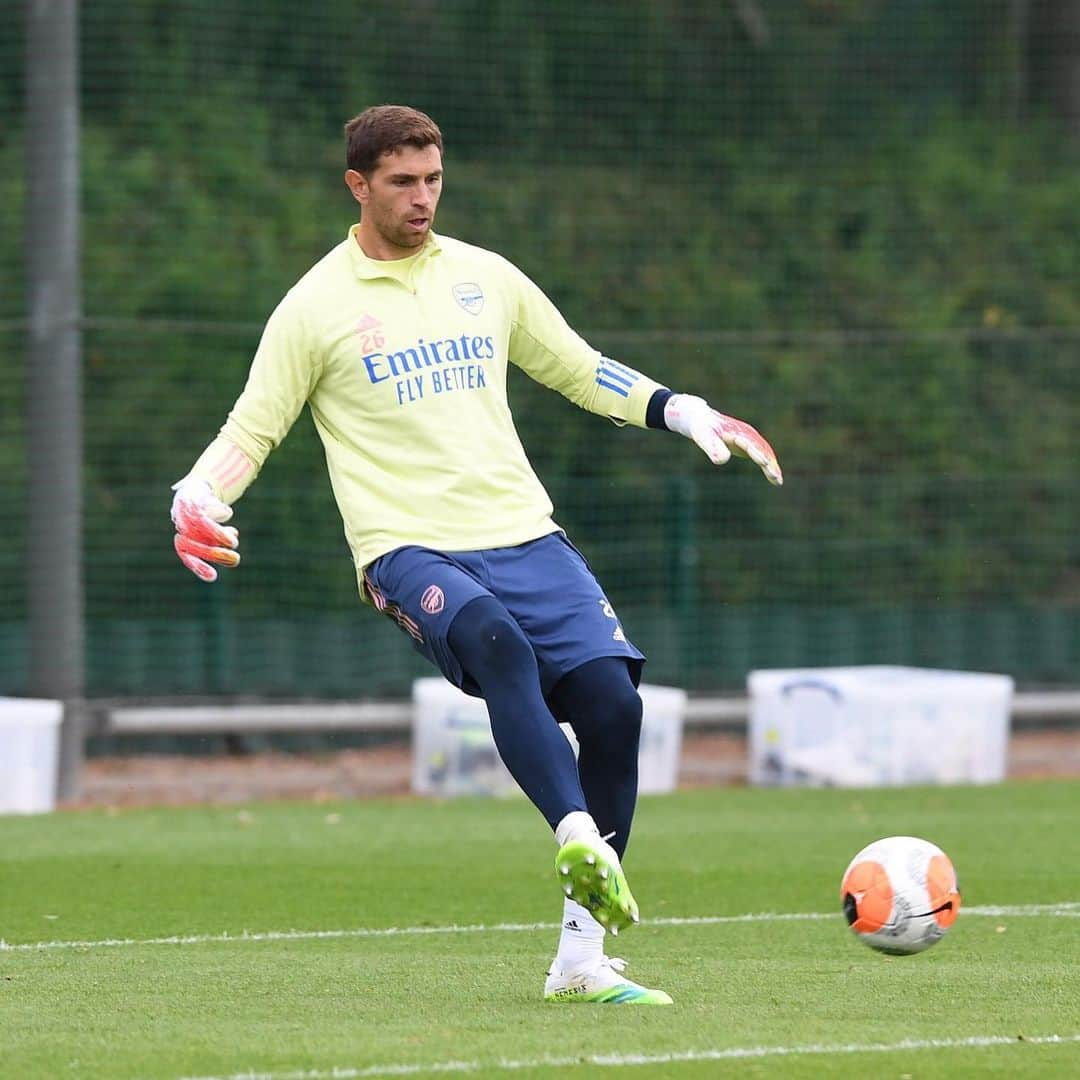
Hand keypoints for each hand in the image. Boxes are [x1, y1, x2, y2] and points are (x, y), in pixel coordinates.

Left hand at [170, 476, 239, 581]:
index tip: (214, 576)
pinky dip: (221, 512)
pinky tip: (228, 515)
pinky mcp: (197, 498)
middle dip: (215, 553)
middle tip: (235, 558)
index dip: (199, 567)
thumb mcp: (211, 536)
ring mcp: (188, 511)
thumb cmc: (204, 521)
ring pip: (201, 524)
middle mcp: (183, 527)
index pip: (188, 557)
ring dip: (218, 534)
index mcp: (183, 541)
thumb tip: (231, 541)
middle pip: (195, 543)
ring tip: (234, 541)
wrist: (194, 493)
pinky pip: (209, 506)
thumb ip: (219, 542)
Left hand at [664, 394, 782, 485]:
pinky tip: (774, 480)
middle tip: (776, 477)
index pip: (750, 444)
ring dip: (772, 466)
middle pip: (763, 449)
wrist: (703, 420)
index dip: (757, 453)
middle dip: (769, 463)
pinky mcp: (749, 446)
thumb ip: (712, 447)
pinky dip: (768, 467)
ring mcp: (750, 439)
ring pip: (765, 453)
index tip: (764, 463)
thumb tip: (722, 460)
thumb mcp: (703, 437)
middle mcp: (748, 434)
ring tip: (778, 481)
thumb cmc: (702, 429)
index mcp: (738, 432)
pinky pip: (762, 456)